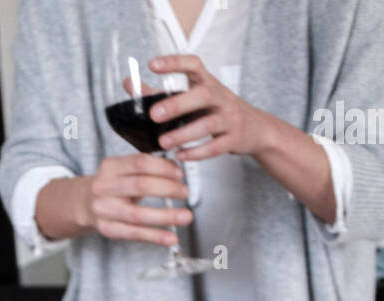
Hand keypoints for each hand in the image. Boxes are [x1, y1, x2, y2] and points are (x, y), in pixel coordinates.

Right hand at [84, 152, 191, 246]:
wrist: (84, 204)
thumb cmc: (112, 186)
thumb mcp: (123, 170)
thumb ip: (146, 169)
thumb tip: (176, 171)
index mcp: (111, 167)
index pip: (139, 163)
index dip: (163, 168)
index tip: (179, 175)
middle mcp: (104, 187)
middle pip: (140, 186)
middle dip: (168, 189)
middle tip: (186, 193)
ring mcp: (104, 210)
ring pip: (138, 214)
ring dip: (165, 216)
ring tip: (185, 216)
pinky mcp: (108, 229)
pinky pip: (134, 234)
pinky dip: (155, 237)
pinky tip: (171, 238)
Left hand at [148, 53, 272, 160]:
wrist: (254, 128)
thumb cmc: (215, 111)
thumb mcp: (192, 98)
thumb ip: (159, 93)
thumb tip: (129, 84)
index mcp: (207, 82)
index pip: (193, 64)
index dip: (174, 63)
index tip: (152, 66)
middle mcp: (220, 96)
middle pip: (202, 95)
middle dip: (178, 104)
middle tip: (154, 114)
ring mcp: (229, 118)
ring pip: (208, 124)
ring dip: (184, 133)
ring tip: (163, 142)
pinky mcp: (233, 139)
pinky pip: (215, 147)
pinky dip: (197, 153)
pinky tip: (180, 156)